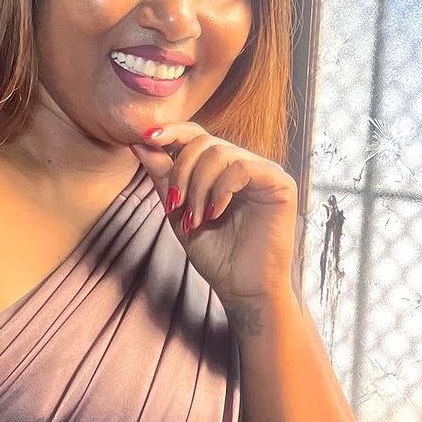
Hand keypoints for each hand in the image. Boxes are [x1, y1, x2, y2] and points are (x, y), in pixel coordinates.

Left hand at [130, 122, 298, 307]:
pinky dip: (220, 190)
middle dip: (181, 172)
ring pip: (219, 153)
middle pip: (203, 142)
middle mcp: (243, 165)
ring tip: (196, 219)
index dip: (172, 131)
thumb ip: (164, 178)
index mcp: (221, 170)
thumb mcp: (179, 213)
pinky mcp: (280, 183)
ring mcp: (263, 172)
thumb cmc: (216, 256)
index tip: (146, 138)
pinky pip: (241, 168)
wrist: (242, 289)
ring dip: (198, 187)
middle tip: (175, 206)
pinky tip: (215, 214)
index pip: (196, 135)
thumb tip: (141, 142)